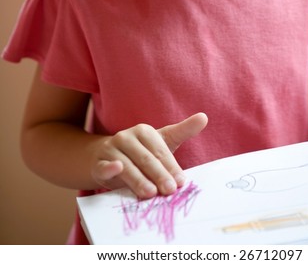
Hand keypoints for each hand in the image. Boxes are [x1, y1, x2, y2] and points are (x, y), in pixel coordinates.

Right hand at [91, 112, 207, 197]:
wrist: (104, 158)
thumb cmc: (139, 152)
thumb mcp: (161, 142)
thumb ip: (183, 131)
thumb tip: (204, 117)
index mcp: (144, 131)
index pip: (161, 151)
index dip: (171, 167)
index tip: (181, 182)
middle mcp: (127, 137)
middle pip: (147, 159)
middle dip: (159, 175)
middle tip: (170, 190)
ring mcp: (112, 149)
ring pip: (128, 166)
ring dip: (139, 180)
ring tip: (150, 193)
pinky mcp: (98, 163)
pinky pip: (104, 166)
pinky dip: (110, 168)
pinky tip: (116, 169)